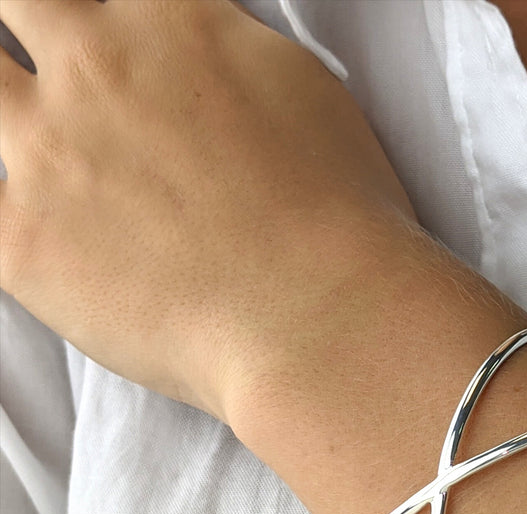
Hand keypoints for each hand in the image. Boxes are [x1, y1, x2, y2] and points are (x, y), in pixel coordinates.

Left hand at [0, 0, 415, 421]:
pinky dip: (8, 218)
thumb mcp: (307, 94)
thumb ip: (228, 52)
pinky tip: (29, 230)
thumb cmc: (343, 224)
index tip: (93, 32)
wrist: (322, 319)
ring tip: (39, 146)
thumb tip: (200, 47)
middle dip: (28, 21)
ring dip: (6, 111)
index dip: (97, 15)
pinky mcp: (21, 244)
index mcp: (173, 22)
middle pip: (16, 0)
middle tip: (51, 59)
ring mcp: (45, 154)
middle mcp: (97, 67)